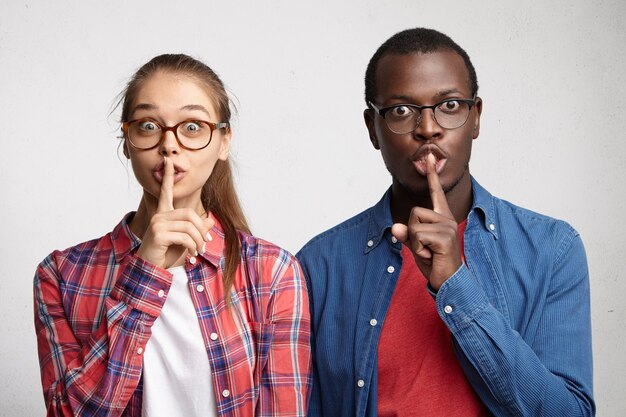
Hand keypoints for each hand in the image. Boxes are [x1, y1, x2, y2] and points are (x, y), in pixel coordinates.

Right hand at [136, 156, 213, 268]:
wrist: (150, 269)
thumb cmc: (165, 254)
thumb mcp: (185, 241)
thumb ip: (196, 230)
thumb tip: (210, 220)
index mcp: (163, 214)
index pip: (166, 191)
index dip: (168, 176)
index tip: (168, 160)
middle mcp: (159, 215)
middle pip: (189, 214)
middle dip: (201, 230)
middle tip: (206, 242)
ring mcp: (157, 223)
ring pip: (189, 226)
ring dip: (199, 240)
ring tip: (199, 250)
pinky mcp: (158, 233)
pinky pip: (184, 236)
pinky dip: (193, 246)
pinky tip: (192, 253)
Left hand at [391, 153, 461, 289]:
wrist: (449, 282)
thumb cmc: (434, 263)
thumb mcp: (416, 246)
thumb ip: (405, 234)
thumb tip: (395, 227)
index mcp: (441, 217)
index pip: (435, 192)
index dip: (431, 174)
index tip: (429, 155)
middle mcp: (447, 218)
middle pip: (414, 212)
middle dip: (412, 232)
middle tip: (425, 248)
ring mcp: (448, 227)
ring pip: (414, 224)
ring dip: (415, 242)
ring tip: (429, 252)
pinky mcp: (445, 237)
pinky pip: (418, 236)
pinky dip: (419, 250)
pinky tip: (431, 256)